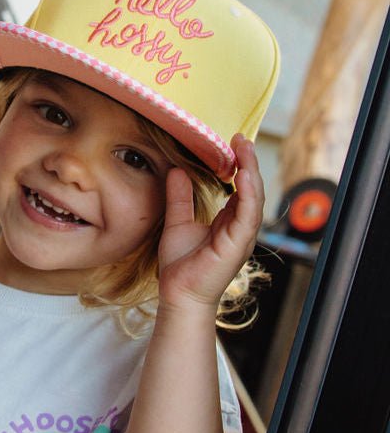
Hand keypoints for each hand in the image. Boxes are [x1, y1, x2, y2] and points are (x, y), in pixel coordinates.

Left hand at [156, 135, 264, 314]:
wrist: (177, 293)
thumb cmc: (180, 264)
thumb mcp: (178, 221)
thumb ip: (180, 197)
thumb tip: (177, 170)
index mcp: (229, 223)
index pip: (241, 189)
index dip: (240, 166)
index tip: (234, 143)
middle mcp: (240, 228)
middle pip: (252, 190)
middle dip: (249, 163)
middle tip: (242, 138)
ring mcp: (242, 237)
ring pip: (254, 199)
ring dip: (252, 172)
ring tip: (246, 149)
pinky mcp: (237, 245)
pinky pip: (248, 215)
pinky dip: (248, 193)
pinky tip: (243, 175)